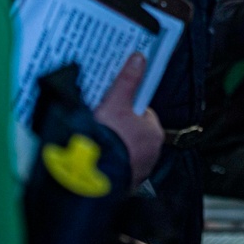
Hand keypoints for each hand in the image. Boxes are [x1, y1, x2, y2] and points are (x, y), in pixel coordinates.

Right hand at [94, 53, 163, 185]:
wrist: (89, 180)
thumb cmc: (106, 140)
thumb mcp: (115, 103)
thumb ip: (127, 80)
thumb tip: (140, 58)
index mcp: (154, 133)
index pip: (142, 114)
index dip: (126, 108)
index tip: (112, 107)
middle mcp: (152, 154)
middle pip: (133, 133)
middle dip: (118, 129)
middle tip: (99, 124)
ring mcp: (138, 172)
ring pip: (125, 152)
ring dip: (112, 148)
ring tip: (92, 143)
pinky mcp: (124, 186)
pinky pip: (117, 170)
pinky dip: (107, 165)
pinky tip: (93, 161)